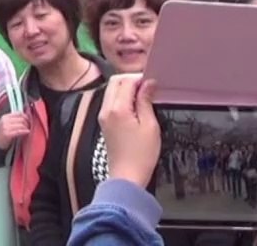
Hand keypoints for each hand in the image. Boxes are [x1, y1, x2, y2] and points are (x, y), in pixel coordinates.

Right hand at [0, 112, 29, 149]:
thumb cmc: (2, 132)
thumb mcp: (5, 123)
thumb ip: (13, 119)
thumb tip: (25, 116)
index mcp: (5, 117)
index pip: (18, 113)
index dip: (25, 116)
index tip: (28, 120)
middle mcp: (5, 121)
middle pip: (21, 119)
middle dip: (27, 123)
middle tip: (29, 126)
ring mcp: (6, 128)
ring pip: (21, 125)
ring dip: (26, 127)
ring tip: (28, 130)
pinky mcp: (7, 134)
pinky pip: (19, 131)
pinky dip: (24, 131)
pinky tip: (28, 132)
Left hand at [99, 73, 159, 187]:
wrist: (126, 177)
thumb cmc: (141, 155)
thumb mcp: (150, 126)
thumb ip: (146, 101)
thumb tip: (148, 84)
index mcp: (117, 109)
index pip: (126, 81)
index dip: (140, 78)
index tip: (153, 83)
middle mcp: (106, 109)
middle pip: (115, 82)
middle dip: (131, 80)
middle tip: (148, 88)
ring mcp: (103, 116)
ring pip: (111, 90)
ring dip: (126, 88)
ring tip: (144, 97)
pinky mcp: (105, 123)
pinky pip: (111, 101)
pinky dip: (122, 98)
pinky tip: (136, 106)